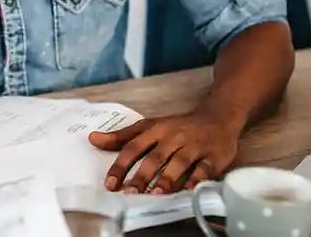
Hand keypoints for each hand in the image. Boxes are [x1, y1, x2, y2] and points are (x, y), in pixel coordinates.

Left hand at [88, 110, 241, 193]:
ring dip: (167, 178)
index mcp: (156, 130)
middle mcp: (174, 137)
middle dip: (141, 176)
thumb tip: (93, 139)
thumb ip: (122, 136)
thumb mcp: (149, 126)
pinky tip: (187, 191)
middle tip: (130, 193)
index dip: (121, 166)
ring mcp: (194, 146)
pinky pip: (204, 169)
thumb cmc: (179, 126)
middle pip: (155, 157)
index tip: (110, 184)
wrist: (218, 117)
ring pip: (179, 163)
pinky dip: (195, 180)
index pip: (133, 147)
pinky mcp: (213, 156)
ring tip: (156, 194)